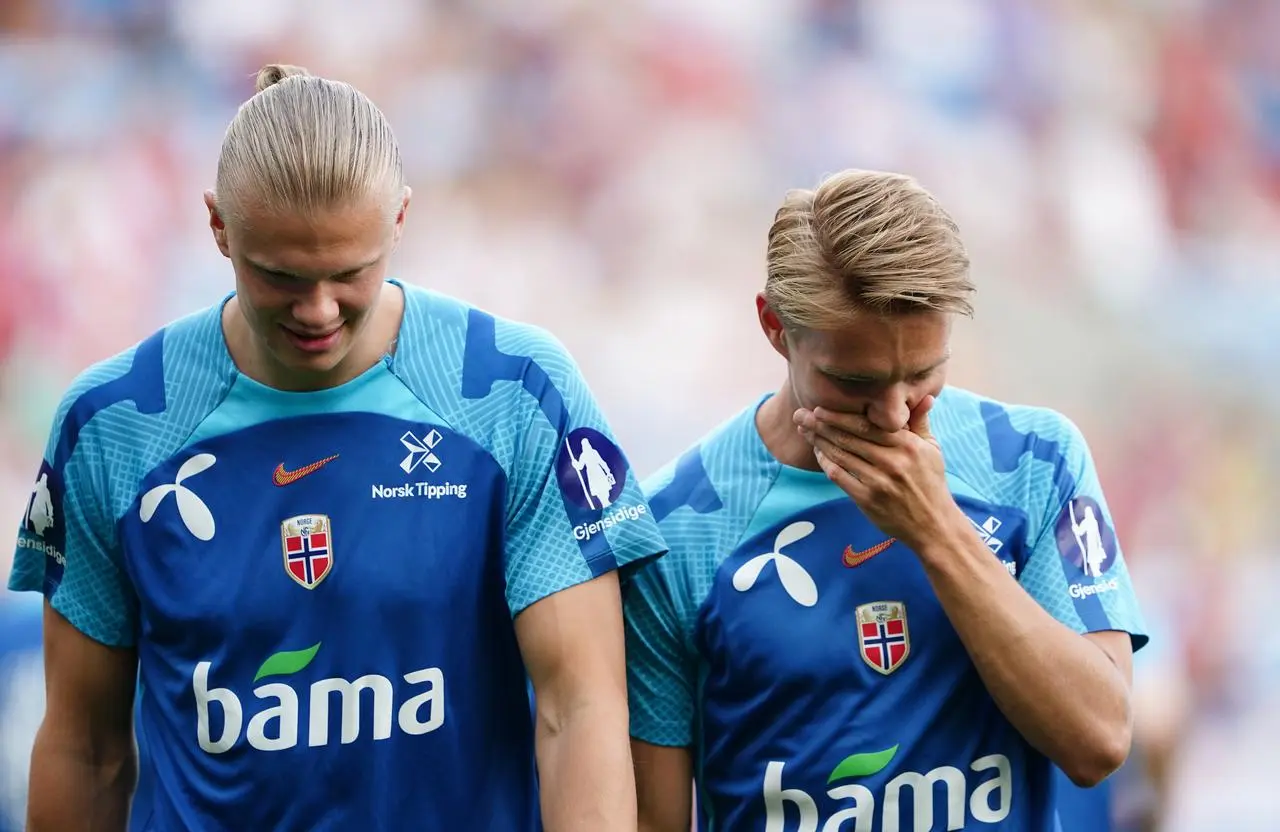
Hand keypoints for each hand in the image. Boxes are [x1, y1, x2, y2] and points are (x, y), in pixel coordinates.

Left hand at [794, 396, 957, 547]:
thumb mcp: (932, 450)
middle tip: (800, 415)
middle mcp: (893, 462)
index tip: (820, 408)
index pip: (868, 425)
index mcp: (908, 446)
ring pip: (842, 455)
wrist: (933, 524)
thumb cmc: (931, 483)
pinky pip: (840, 476)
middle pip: (850, 438)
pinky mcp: (868, 499)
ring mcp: (879, 482)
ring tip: (804, 431)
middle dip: (821, 425)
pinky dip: (826, 463)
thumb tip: (924, 397)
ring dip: (819, 441)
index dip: (841, 416)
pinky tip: (818, 453)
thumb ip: (920, 423)